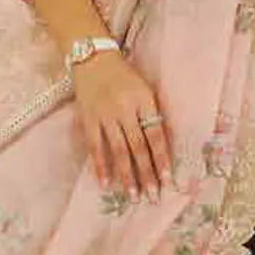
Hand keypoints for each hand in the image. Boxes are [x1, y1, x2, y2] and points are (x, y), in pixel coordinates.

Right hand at [70, 51, 173, 200]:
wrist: (93, 58)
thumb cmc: (124, 76)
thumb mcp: (145, 89)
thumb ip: (151, 114)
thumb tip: (161, 147)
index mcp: (143, 100)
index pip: (155, 134)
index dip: (161, 158)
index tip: (167, 180)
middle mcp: (124, 109)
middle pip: (138, 147)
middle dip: (146, 173)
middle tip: (152, 196)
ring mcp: (104, 115)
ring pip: (118, 150)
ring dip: (126, 175)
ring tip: (133, 195)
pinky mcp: (87, 119)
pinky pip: (95, 146)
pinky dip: (100, 165)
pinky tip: (105, 183)